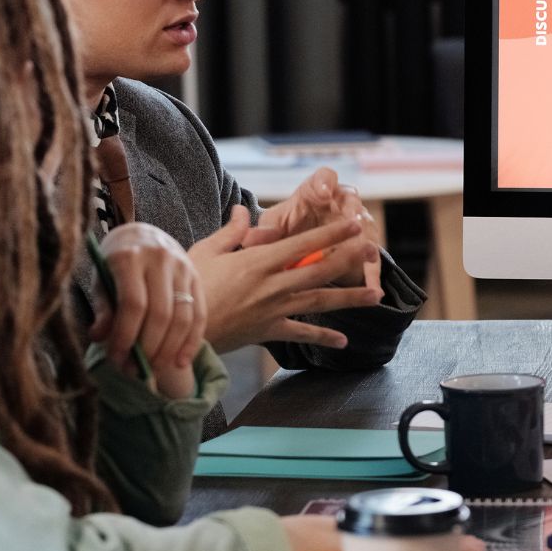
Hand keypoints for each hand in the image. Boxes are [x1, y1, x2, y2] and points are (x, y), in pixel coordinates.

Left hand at [92, 223, 205, 397]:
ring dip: (170, 349)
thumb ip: (103, 309)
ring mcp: (183, 267)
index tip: (117, 358)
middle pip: (161, 313)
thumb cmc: (114, 263)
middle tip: (137, 370)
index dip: (126, 336)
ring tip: (154, 369)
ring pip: (183, 317)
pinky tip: (180, 362)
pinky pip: (199, 315)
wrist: (141, 236)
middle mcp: (160, 259)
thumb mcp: (101, 280)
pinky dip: (191, 342)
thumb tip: (100, 338)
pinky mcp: (197, 277)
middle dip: (149, 348)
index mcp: (129, 257)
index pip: (133, 304)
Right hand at [186, 207, 384, 353]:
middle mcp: (272, 284)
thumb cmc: (186, 287)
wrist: (175, 330)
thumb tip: (240, 209)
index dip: (332, 233)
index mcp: (258, 260)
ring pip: (319, 301)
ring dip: (349, 297)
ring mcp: (273, 309)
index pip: (303, 243)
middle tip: (374, 250)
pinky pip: (301, 334)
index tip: (354, 224)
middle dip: (349, 259)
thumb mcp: (205, 251)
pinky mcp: (268, 331)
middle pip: (319, 270)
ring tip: (376, 295)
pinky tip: (344, 341)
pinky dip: (323, 337)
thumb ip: (230, 232)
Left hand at [246, 168, 382, 289]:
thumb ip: (264, 232)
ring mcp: (357, 224)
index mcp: (317, 191)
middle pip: (352, 201)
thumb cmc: (288, 228)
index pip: (325, 177)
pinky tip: (372, 288)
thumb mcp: (274, 227)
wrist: (301, 244)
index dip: (325, 183)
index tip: (322, 192)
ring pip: (366, 228)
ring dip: (365, 241)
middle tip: (352, 222)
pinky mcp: (364, 247)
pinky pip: (371, 259)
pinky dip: (372, 273)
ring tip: (367, 254)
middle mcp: (341, 203)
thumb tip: (251, 239)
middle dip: (352, 213)